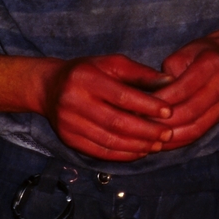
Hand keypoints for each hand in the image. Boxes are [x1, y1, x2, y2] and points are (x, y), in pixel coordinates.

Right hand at [40, 54, 174, 161]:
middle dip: (146, 131)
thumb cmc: (86, 72)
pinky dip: (123, 155)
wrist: (48, 87)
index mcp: (86, 78)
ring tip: (157, 145)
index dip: (147, 106)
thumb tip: (170, 81)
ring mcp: (69, 123)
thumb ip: (140, 73)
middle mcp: (74, 101)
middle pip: (116, 122)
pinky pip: (100, 152)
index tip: (168, 112)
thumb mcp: (111, 64)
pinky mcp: (68, 139)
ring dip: (137, 145)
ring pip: (109, 140)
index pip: (122, 96)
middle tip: (168, 134)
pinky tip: (139, 151)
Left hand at [149, 35, 218, 149]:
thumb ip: (166, 76)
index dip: (160, 100)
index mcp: (211, 64)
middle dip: (162, 121)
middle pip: (190, 111)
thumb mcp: (180, 55)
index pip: (183, 88)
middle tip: (139, 125)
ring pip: (196, 127)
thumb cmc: (198, 54)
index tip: (137, 106)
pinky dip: (179, 141)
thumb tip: (147, 101)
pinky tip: (162, 142)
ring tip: (148, 138)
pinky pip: (199, 133)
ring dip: (170, 136)